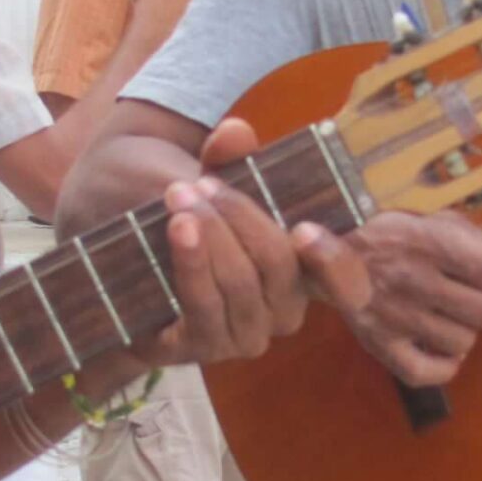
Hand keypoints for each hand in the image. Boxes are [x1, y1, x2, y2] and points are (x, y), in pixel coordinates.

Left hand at [144, 118, 346, 364]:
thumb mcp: (215, 185)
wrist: (132, 272)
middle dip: (242, 218)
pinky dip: (192, 262)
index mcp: (306, 275)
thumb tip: (235, 132)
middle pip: (281, 268)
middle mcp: (284, 311)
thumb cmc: (194, 227)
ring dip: (211, 235)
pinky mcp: (205, 348)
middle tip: (203, 184)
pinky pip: (205, 306)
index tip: (304, 228)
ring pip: (242, 284)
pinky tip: (178, 228)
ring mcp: (246, 335)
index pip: (350, 286)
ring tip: (180, 197)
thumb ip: (229, 158)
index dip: (336, 264)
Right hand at [313, 210, 481, 385]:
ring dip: (472, 328)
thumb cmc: (394, 235)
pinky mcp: (379, 344)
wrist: (325, 251)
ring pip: (464, 341)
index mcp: (428, 243)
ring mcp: (395, 318)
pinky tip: (445, 345)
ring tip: (459, 312)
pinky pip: (427, 373)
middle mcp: (412, 282)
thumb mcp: (439, 224)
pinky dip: (446, 364)